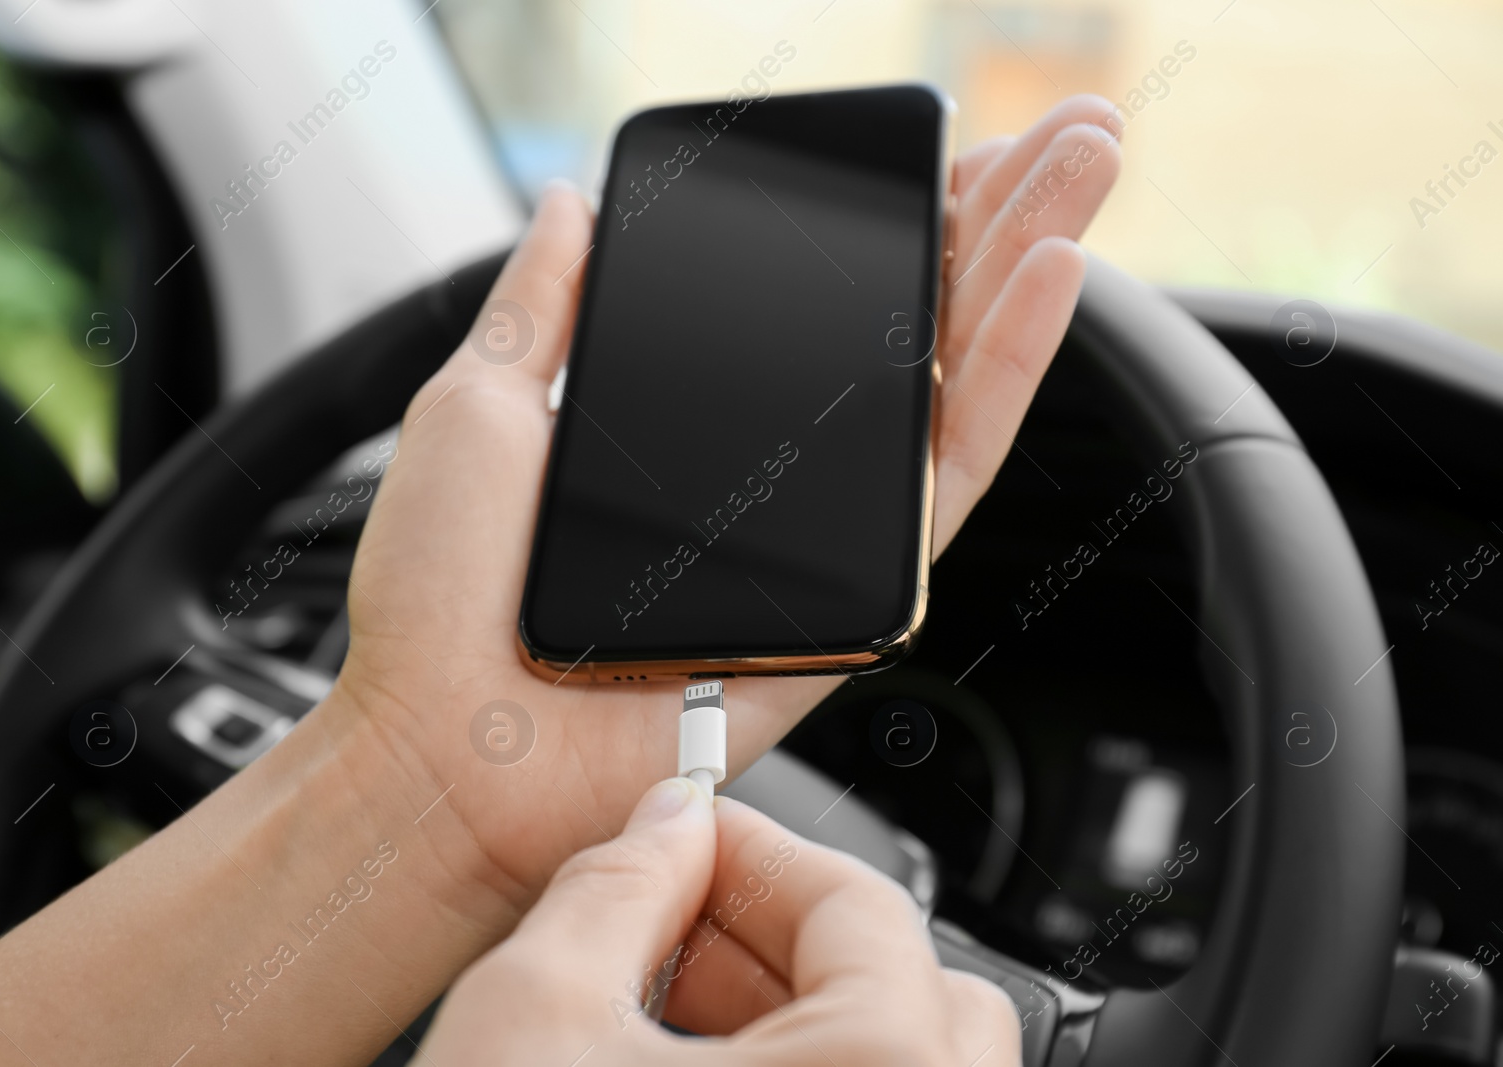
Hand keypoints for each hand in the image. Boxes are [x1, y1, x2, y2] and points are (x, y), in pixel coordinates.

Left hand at [338, 95, 1120, 928]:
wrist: (447, 751)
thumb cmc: (440, 601)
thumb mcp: (480, 406)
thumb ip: (544, 306)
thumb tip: (570, 206)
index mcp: (692, 416)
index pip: (819, 299)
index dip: (888, 218)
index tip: (935, 145)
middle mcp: (773, 472)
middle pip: (907, 324)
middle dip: (992, 214)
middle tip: (1064, 127)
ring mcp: (822, 532)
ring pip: (949, 382)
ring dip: (1028, 263)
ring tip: (1085, 162)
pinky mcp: (857, 596)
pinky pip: (948, 476)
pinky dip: (1007, 371)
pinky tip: (1050, 276)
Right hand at [422, 780, 1020, 1064]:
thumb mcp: (530, 1011)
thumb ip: (614, 882)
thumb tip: (664, 825)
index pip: (858, 897)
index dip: (744, 846)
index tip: (676, 839)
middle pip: (906, 985)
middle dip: (778, 937)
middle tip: (672, 928)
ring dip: (786, 1019)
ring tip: (659, 1018)